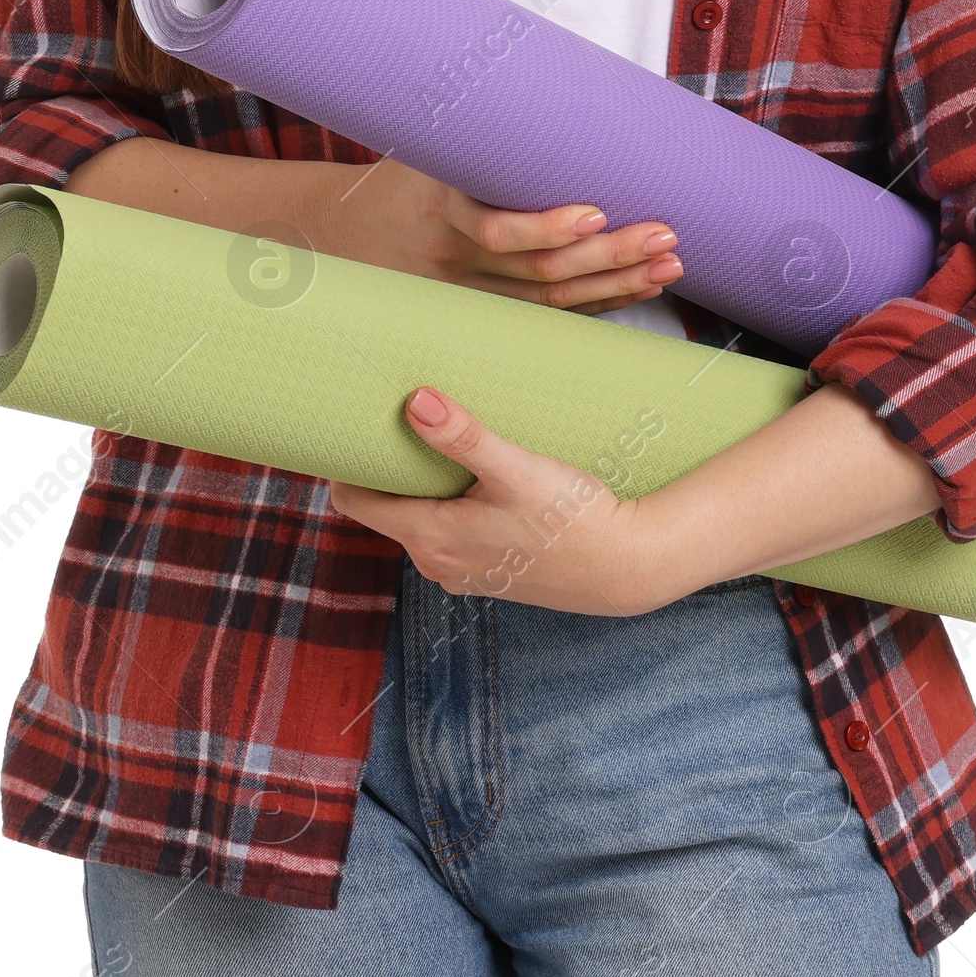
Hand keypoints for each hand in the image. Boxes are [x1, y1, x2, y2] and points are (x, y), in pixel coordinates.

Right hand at [317, 156, 683, 316]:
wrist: (344, 236)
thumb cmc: (401, 176)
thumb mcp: (426, 144)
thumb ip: (480, 123)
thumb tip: (552, 63)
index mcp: (438, 207)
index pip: (497, 231)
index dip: (549, 229)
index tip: (598, 212)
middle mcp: (453, 257)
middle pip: (539, 271)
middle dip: (610, 256)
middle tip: (664, 236)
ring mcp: (470, 293)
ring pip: (551, 302)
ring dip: (617, 285)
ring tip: (668, 266)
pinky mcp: (484, 311)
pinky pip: (547, 316)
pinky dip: (597, 305)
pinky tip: (639, 289)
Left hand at [328, 385, 657, 615]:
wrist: (627, 567)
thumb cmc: (572, 519)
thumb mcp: (516, 469)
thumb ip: (465, 438)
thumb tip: (415, 401)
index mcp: (429, 537)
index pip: (353, 501)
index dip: (348, 463)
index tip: (354, 427)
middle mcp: (436, 563)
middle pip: (386, 509)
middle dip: (389, 470)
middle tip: (399, 422)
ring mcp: (462, 573)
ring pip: (420, 522)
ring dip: (424, 490)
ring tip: (441, 446)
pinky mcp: (489, 575)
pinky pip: (450, 536)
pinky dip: (452, 509)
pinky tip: (479, 484)